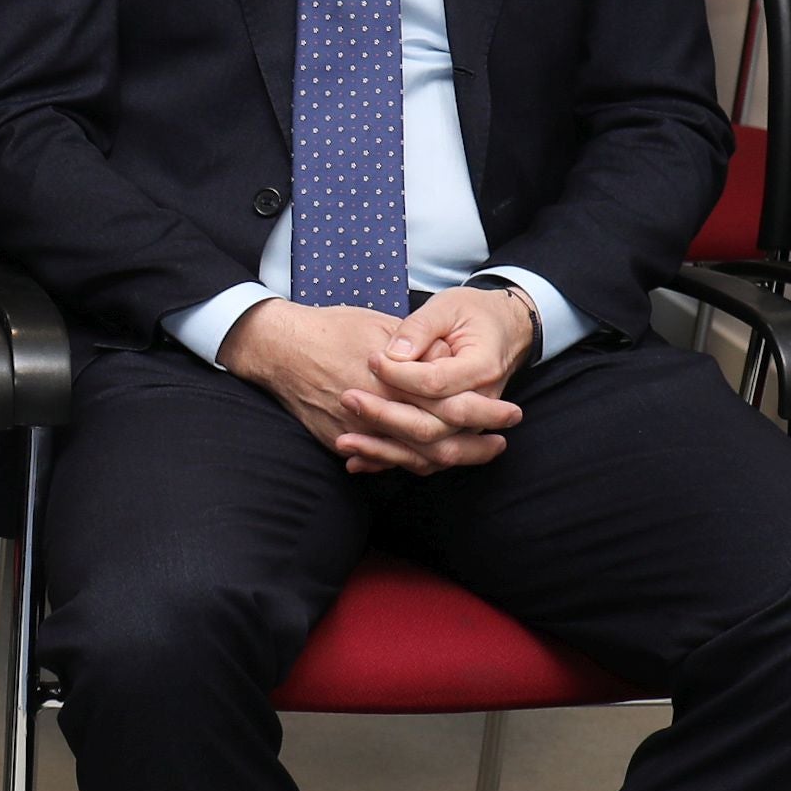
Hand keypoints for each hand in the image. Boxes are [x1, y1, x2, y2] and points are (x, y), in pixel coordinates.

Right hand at [219, 291, 527, 474]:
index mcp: (395, 380)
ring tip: (473, 455)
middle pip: (438, 442)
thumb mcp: (382, 325)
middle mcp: (378, 411)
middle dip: (475, 447)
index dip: (486, 413)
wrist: (280, 348)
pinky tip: (430, 462)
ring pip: (413, 460)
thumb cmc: (332, 328)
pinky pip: (382, 462)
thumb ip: (419, 348)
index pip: (452, 406)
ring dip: (448, 461)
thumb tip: (453, 362)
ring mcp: (358, 432)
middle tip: (500, 444)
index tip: (510, 414)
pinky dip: (408, 465)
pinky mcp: (339, 441)